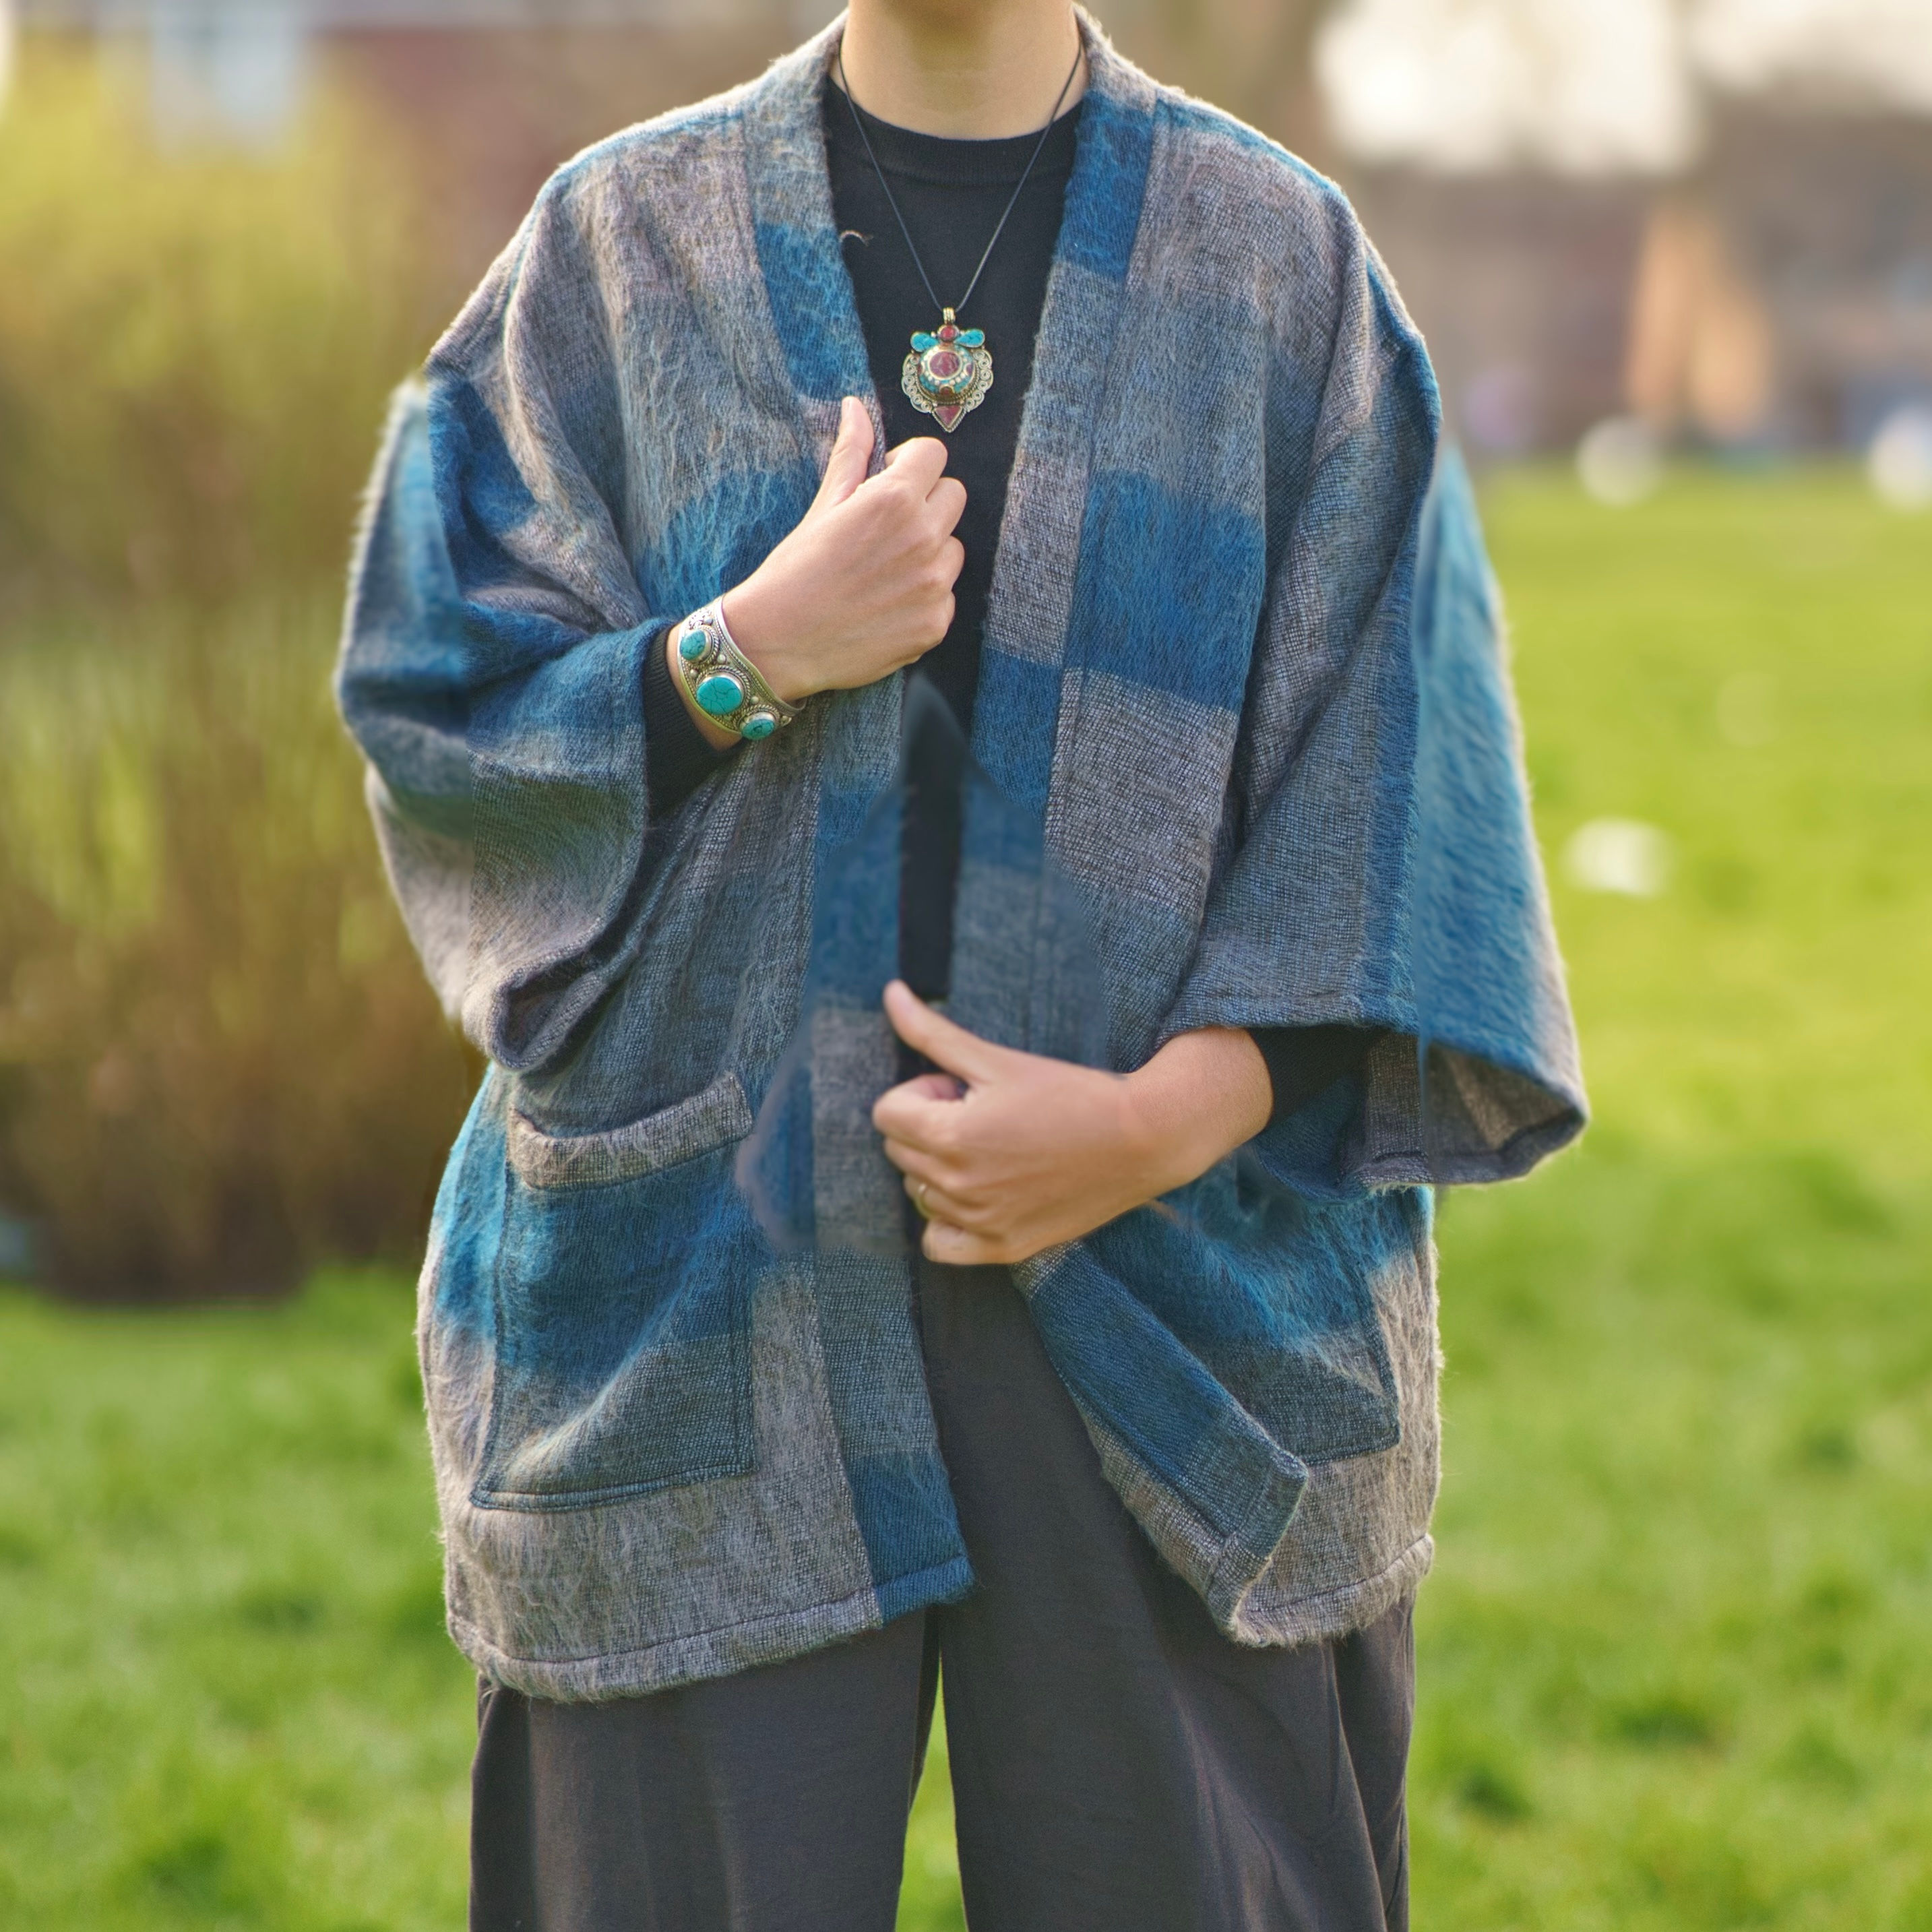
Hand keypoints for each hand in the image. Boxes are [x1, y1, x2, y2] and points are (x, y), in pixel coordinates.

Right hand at [726, 397, 964, 700]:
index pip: (934, 455)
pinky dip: (924, 598)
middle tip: (886, 529)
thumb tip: (856, 407)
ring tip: (885, 571)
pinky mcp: (936, 623)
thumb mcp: (823, 506)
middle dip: (926, 503)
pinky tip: (887, 606)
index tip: (890, 482)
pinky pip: (947, 595)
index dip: (911, 465)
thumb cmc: (794, 570)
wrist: (778, 642)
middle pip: (953, 496)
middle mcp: (923, 538)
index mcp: (894, 500)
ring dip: (930, 552)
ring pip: (954, 548)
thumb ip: (851, 455)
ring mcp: (934, 585)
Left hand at [871, 981, 1271, 1266]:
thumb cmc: (1070, 1093)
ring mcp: (980, 1222)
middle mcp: (959, 1186)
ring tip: (993, 1148)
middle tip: (984, 1114)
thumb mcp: (996, 1058)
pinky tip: (978, 1194)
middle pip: (899, 1151)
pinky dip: (947, 1220)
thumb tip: (890, 993)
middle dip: (930, 1125)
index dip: (923, 1092)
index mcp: (951, 1137)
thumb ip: (932, 1033)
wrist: (1141, 1140)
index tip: (963, 1089)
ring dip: (940, 1167)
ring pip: (919, 1192)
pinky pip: (939, 1243)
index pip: (886, 1113)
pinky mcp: (1003, 1247)